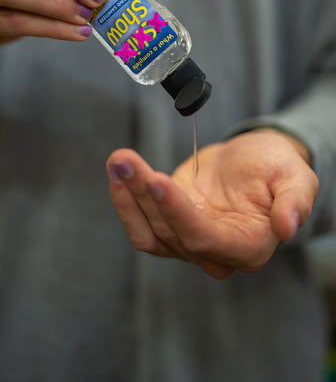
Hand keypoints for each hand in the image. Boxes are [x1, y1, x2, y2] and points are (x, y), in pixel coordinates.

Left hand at [107, 130, 318, 278]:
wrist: (254, 161)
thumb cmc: (277, 168)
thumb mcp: (296, 177)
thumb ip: (294, 201)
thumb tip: (288, 228)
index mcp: (247, 247)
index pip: (204, 238)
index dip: (177, 212)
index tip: (156, 180)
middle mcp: (214, 253)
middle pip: (170, 233)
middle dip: (143, 194)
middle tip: (123, 159)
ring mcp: (187, 241)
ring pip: (149, 229)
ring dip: (128, 194)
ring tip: (118, 159)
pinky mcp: (169, 225)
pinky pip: (141, 220)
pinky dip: (125, 198)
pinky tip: (117, 170)